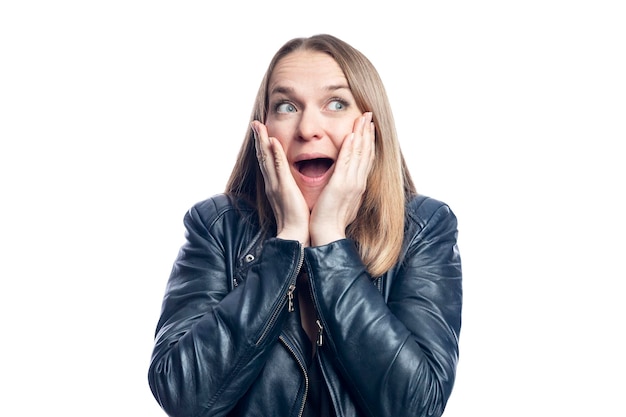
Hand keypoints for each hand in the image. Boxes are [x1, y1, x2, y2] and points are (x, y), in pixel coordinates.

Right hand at [252, 121, 310, 244]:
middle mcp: (272, 183)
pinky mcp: (284, 188)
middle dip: (258, 139)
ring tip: (258, 126)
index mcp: (275, 186)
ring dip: (262, 141)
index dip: (263, 147)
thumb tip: (292, 185)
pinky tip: (272, 142)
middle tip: (255, 123)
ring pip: (266, 159)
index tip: (261, 133)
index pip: (267, 163)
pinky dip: (275, 154)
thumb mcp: (292, 201)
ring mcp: (276, 185)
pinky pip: (279, 168)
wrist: (295, 235)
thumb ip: (290, 191)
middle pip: (262, 157)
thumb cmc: (297, 221)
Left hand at [309, 112, 375, 245]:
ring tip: (364, 119)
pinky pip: (347, 162)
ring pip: (359, 153)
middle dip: (368, 133)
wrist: (327, 233)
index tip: (369, 128)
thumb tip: (345, 184)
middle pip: (366, 152)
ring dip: (362, 134)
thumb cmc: (331, 220)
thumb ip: (344, 189)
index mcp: (357, 185)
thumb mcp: (341, 201)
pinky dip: (350, 148)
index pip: (365, 159)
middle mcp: (358, 182)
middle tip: (369, 116)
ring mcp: (351, 182)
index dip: (368, 142)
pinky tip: (352, 135)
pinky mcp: (341, 184)